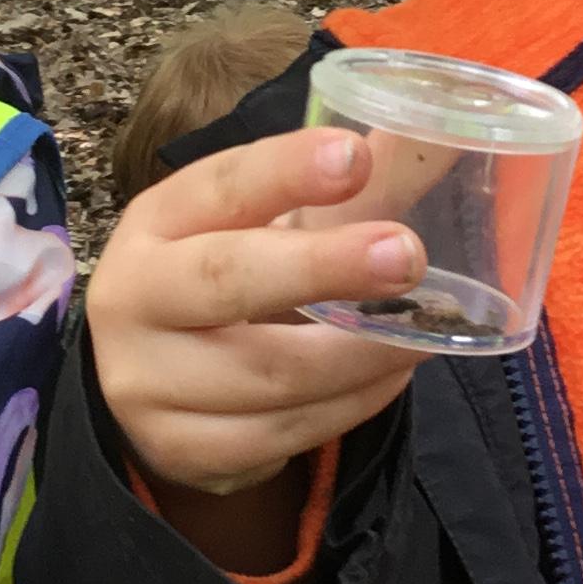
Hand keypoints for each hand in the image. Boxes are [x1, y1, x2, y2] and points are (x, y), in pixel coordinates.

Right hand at [88, 128, 427, 498]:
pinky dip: (351, 406)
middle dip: (323, 266)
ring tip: (426, 331)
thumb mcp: (268, 227)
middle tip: (408, 255)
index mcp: (157, 221)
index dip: (285, 171)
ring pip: (272, 374)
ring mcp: (147, 382)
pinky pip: (283, 433)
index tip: (354, 156)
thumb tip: (448, 134)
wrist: (156, 389)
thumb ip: (352, 188)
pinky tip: (388, 377)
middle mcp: (134, 297)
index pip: (220, 185)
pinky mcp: (181, 449)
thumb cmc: (229, 283)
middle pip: (228, 279)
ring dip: (363, 354)